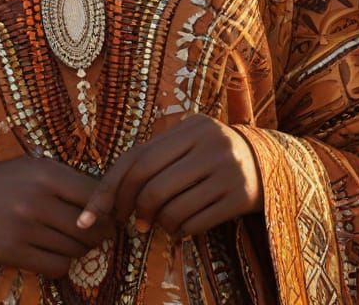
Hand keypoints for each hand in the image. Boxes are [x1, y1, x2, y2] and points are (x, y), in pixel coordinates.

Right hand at [0, 155, 118, 279]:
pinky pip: (56, 266)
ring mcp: (25, 226)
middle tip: (98, 235)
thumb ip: (60, 176)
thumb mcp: (27, 166)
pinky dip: (63, 264)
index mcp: (45, 172)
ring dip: (81, 250)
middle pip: (90, 226)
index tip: (109, 216)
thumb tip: (101, 192)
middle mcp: (37, 198)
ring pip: (75, 248)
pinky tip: (56, 255)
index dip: (107, 209)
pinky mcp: (14, 252)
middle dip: (99, 234)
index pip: (95, 194)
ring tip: (76, 244)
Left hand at [75, 115, 262, 240]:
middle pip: (151, 185)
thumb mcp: (187, 142)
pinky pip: (194, 223)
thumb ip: (153, 159)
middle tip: (131, 221)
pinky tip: (180, 227)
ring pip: (171, 208)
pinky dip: (179, 231)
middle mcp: (210, 144)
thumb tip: (115, 200)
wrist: (267, 162)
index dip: (110, 189)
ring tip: (159, 223)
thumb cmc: (210, 153)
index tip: (91, 214)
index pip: (138, 158)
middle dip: (132, 208)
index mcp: (191, 126)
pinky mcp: (239, 198)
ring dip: (158, 223)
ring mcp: (227, 170)